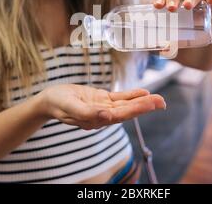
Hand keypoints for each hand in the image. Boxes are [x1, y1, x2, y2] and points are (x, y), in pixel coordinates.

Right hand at [42, 84, 165, 129]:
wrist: (49, 99)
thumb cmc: (58, 103)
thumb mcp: (70, 107)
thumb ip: (88, 114)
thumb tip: (107, 117)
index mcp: (95, 120)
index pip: (119, 115)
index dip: (135, 109)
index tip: (149, 104)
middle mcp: (102, 116)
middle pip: (127, 111)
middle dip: (145, 106)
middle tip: (162, 102)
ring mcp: (103, 107)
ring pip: (126, 104)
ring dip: (142, 101)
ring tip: (159, 99)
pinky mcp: (102, 99)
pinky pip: (119, 97)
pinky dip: (131, 95)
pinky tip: (144, 92)